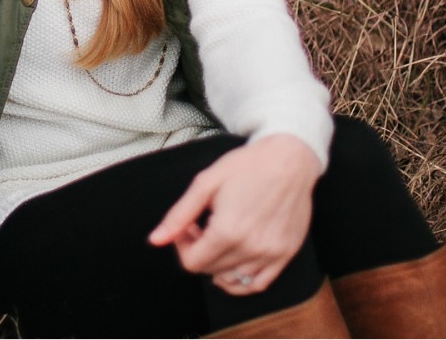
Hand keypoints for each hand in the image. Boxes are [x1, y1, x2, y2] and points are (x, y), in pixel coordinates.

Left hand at [148, 134, 321, 294]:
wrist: (289, 159)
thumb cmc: (248, 166)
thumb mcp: (206, 183)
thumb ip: (179, 215)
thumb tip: (156, 240)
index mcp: (227, 231)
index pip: (192, 263)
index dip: (183, 245)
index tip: (189, 227)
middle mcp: (250, 248)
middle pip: (210, 270)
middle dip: (199, 250)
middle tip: (203, 225)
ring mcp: (271, 255)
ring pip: (232, 280)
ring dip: (218, 263)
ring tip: (221, 237)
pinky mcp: (285, 255)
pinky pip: (257, 284)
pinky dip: (241, 281)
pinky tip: (234, 261)